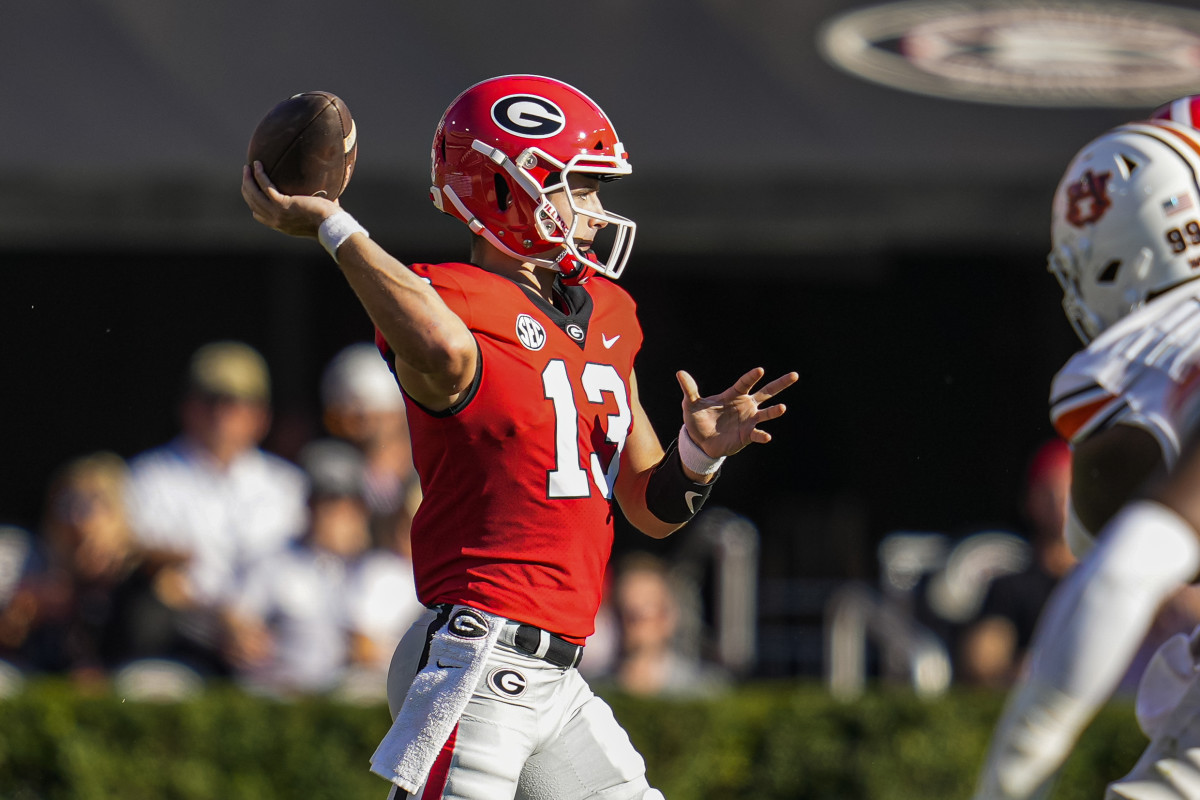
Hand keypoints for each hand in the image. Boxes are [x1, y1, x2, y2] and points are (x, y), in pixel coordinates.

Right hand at [241, 161, 339, 238]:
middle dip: (247, 187)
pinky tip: (258, 164)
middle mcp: (275, 221)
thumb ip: (308, 205)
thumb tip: (321, 190)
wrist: (331, 226)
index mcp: (281, 225)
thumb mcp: (312, 215)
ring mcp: (277, 213)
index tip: (253, 191)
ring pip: (254, 195)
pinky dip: (259, 175)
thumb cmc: (329, 221)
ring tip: (247, 167)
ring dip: (248, 180)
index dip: (253, 202)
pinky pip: (265, 187)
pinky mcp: (282, 205)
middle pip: (252, 203)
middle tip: (246, 174)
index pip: (259, 215)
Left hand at [677, 367, 797, 458]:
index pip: (745, 383)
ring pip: (766, 413)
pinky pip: (757, 433)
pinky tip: (766, 436)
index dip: (752, 377)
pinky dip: (762, 434)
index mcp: (733, 395)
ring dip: (774, 411)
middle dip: (780, 384)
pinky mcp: (748, 435)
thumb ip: (689, 389)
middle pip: (766, 392)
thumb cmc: (697, 420)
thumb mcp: (691, 405)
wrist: (699, 442)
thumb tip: (680, 373)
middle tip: (795, 375)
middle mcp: (745, 405)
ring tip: (783, 408)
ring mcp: (749, 420)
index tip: (760, 370)